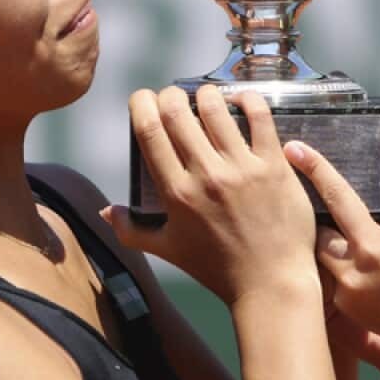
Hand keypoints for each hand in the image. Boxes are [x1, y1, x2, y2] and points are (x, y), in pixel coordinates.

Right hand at [103, 86, 318, 305]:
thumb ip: (132, 230)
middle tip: (174, 98)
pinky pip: (260, 117)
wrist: (270, 285)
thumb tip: (106, 212)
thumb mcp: (168, 250)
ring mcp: (242, 169)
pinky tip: (241, 100)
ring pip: (216, 108)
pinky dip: (248, 99)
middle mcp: (206, 176)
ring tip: (206, 97)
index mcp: (176, 193)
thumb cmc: (217, 269)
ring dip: (206, 94)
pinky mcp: (274, 166)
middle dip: (170, 95)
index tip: (144, 99)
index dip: (141, 104)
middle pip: (177, 112)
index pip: (149, 131)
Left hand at [286, 144, 379, 356]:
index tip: (294, 148)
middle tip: (310, 190)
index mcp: (372, 247)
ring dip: (324, 238)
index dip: (314, 168)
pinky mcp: (347, 311)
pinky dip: (335, 261)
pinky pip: (330, 277)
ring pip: (320, 255)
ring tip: (330, 223)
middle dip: (315, 211)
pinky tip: (347, 253)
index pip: (336, 197)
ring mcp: (347, 295)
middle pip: (317, 229)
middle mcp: (352, 272)